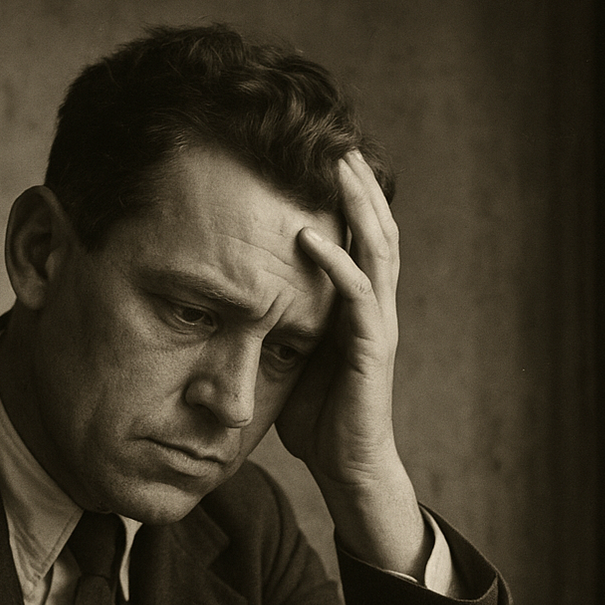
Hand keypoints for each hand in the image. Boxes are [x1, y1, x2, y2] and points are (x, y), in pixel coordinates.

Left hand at [276, 151, 428, 574]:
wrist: (349, 469)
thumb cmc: (318, 417)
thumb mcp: (289, 354)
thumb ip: (275, 319)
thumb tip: (226, 295)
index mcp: (356, 303)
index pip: (358, 231)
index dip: (345, 192)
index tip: (317, 153)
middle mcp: (374, 304)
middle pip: (377, 224)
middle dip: (357, 180)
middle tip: (334, 135)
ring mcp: (378, 323)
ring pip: (378, 246)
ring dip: (356, 203)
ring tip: (335, 163)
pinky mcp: (372, 348)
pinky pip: (357, 294)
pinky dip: (335, 261)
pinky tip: (307, 235)